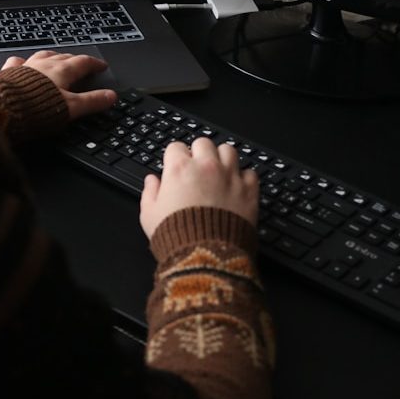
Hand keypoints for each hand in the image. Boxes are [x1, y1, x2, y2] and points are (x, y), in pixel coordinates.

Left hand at [1, 50, 116, 119]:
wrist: (2, 107)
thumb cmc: (35, 108)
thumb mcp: (71, 108)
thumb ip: (92, 102)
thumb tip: (110, 97)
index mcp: (61, 71)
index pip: (83, 62)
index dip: (94, 64)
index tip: (101, 66)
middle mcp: (43, 66)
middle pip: (64, 57)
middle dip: (75, 59)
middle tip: (82, 64)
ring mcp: (25, 67)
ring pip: (42, 56)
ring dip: (52, 56)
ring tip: (56, 58)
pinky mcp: (8, 73)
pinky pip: (17, 62)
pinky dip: (23, 62)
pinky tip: (21, 63)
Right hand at [140, 137, 258, 239]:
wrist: (206, 256)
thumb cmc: (176, 237)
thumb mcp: (149, 215)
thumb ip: (149, 193)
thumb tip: (152, 181)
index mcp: (179, 169)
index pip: (176, 147)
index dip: (174, 157)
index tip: (175, 166)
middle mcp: (206, 167)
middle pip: (203, 142)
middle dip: (199, 152)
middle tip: (197, 167)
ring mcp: (229, 176)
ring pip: (229, 150)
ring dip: (222, 158)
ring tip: (219, 171)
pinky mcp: (248, 190)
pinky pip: (250, 172)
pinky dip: (244, 178)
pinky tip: (236, 187)